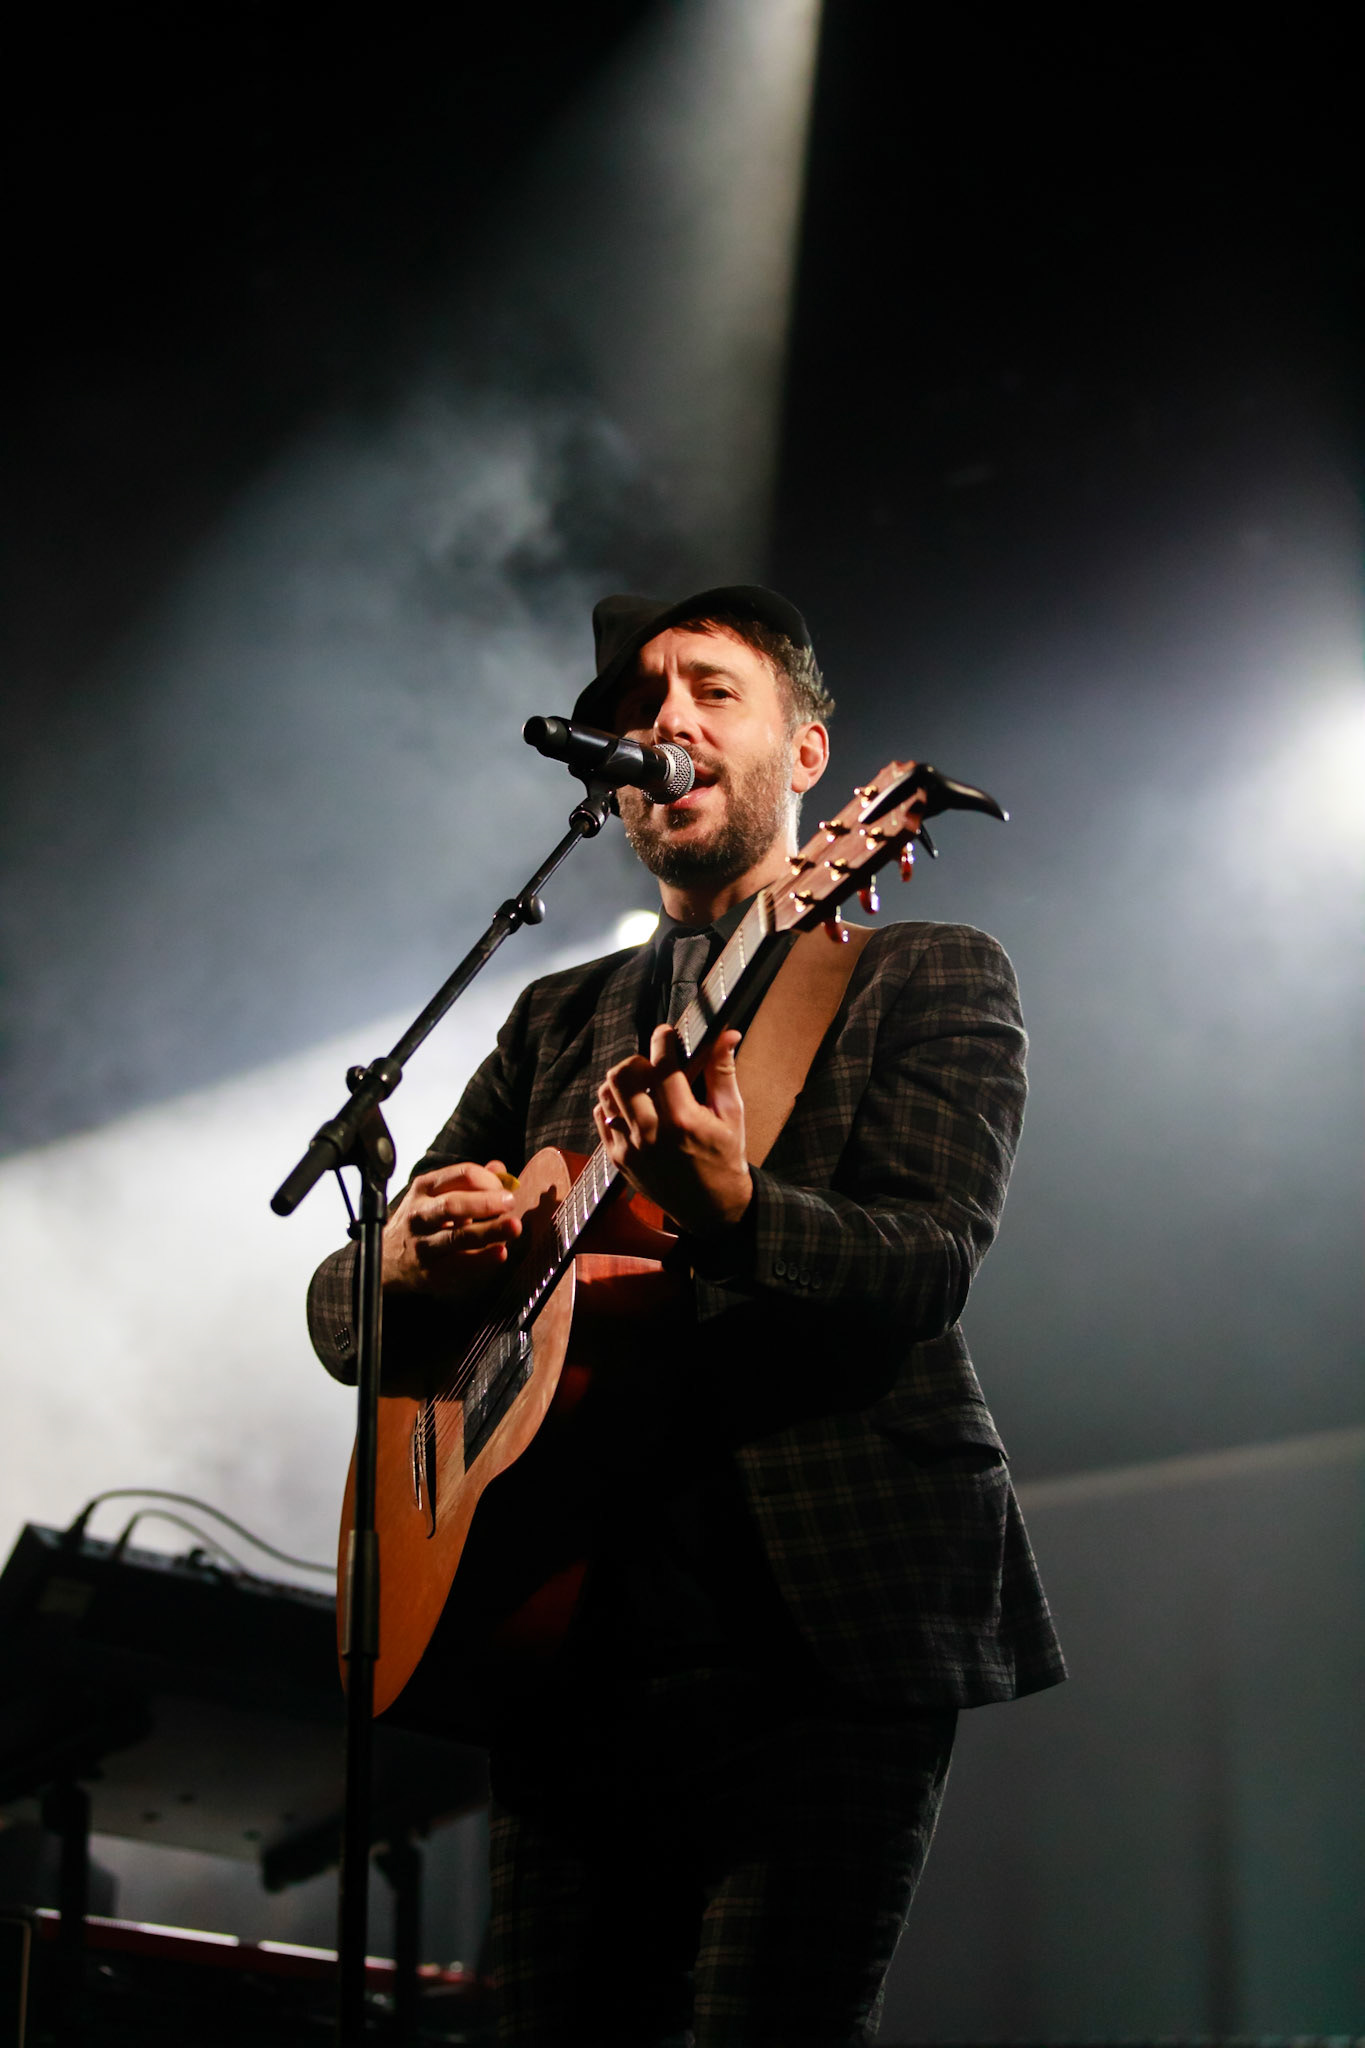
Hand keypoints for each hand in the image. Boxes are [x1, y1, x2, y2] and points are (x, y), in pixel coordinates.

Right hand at [381, 1160, 520, 1298]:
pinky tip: (500, 1253)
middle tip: (510, 1202)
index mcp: (425, 1188)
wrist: (386, 1259)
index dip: (488, 1180)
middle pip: (453, 1204)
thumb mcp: (436, 1194)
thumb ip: (469, 1182)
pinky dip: (482, 1259)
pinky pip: (459, 1265)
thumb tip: (500, 1169)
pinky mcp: (431, 1272)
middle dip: (486, 1202)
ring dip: (489, 1231)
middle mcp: (420, 1215)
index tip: (506, 1189)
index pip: (461, 1175)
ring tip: (513, 1226)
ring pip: (457, 1237)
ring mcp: (424, 1244)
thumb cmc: (420, 1222)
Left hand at [594, 1026, 751, 1236]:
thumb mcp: (732, 1115)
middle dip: (638, 1061)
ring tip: (643, 1088)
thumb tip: (727, 1033)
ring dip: (623, 1083)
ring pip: (605, 1094)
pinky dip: (614, 1106)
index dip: (663, 1040)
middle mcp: (651, 1134)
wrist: (710, 1208)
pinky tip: (635, 1109)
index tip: (666, 1033)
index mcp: (683, 1120)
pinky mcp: (617, 1158)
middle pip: (622, 1075)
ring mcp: (630, 1148)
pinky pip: (600, 1117)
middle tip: (654, 1067)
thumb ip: (723, 1071)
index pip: (662, 1065)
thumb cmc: (725, 1158)